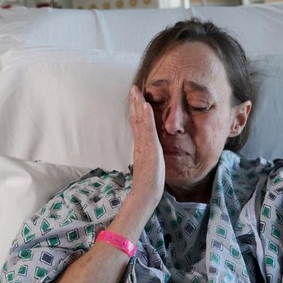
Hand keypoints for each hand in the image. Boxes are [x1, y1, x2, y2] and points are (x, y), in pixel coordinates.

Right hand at [129, 85, 164, 206]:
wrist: (145, 193)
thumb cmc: (148, 183)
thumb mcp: (148, 166)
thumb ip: (146, 158)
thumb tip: (147, 154)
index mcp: (140, 147)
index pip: (137, 125)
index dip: (135, 111)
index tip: (134, 99)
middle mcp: (140, 143)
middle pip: (136, 119)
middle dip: (134, 103)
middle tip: (133, 89)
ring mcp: (144, 145)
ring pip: (140, 121)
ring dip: (138, 105)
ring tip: (137, 91)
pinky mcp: (149, 148)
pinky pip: (147, 129)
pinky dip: (146, 116)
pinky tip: (146, 105)